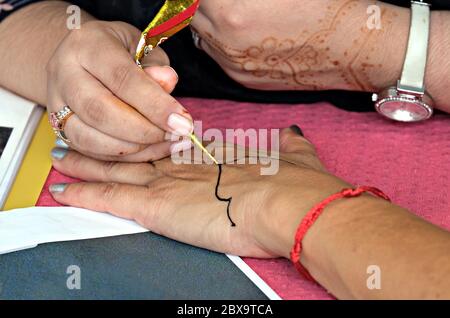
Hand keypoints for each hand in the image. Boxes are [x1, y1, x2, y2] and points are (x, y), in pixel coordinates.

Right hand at [47, 20, 193, 161]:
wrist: (82, 58)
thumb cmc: (120, 51)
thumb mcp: (141, 46)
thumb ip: (155, 65)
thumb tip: (168, 82)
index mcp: (87, 44)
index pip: (123, 79)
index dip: (155, 105)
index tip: (182, 122)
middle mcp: (63, 72)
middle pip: (100, 111)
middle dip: (143, 131)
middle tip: (173, 136)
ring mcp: (54, 102)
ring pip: (89, 137)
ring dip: (132, 148)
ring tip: (164, 144)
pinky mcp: (57, 126)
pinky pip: (88, 151)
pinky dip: (121, 157)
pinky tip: (148, 151)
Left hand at [49, 127, 349, 257]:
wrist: (291, 203)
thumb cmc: (295, 185)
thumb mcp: (295, 157)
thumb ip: (290, 146)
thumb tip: (292, 134)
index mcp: (213, 155)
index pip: (172, 145)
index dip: (151, 138)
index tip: (137, 133)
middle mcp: (186, 164)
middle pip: (136, 151)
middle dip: (110, 145)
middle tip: (83, 136)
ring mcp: (169, 182)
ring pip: (116, 170)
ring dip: (88, 164)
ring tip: (63, 157)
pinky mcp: (158, 206)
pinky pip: (112, 198)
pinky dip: (86, 194)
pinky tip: (64, 191)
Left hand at [192, 0, 407, 91]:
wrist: (350, 47)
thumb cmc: (322, 6)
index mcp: (232, 12)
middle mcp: (225, 44)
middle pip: (190, 14)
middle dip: (198, 0)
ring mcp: (233, 66)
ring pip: (200, 36)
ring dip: (206, 19)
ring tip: (228, 8)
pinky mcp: (244, 80)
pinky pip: (218, 56)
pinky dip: (220, 40)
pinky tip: (244, 30)